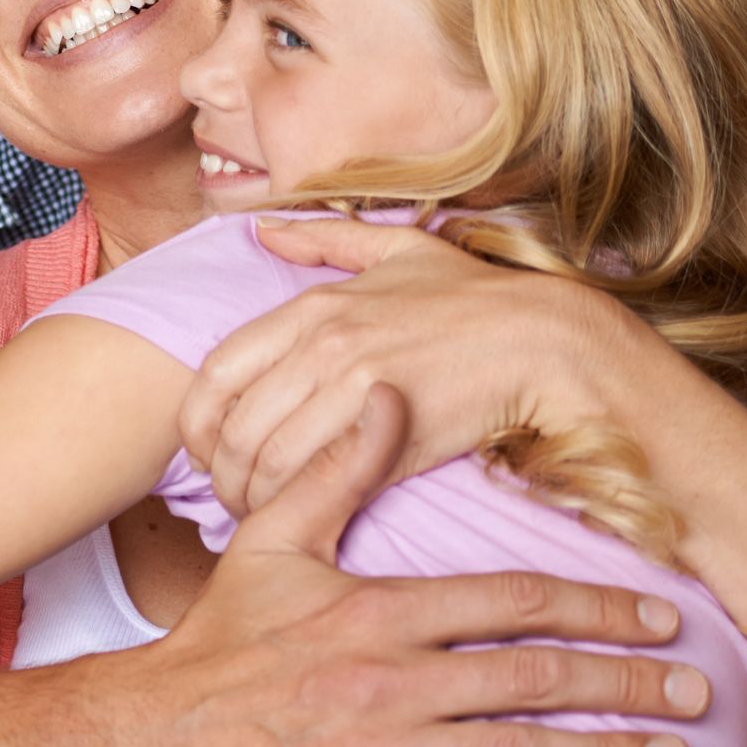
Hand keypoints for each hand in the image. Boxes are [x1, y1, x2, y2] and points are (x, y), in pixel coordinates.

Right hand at [102, 390, 706, 746]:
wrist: (155, 736)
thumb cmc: (220, 636)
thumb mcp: (269, 539)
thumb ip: (336, 468)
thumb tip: (388, 389)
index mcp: (377, 610)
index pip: (512, 602)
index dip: (598, 605)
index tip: (663, 614)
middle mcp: (389, 682)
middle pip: (535, 680)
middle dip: (627, 684)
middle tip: (700, 692)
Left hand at [181, 217, 617, 516]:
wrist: (546, 341)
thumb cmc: (477, 300)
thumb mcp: (399, 251)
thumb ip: (326, 239)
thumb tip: (266, 229)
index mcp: (311, 306)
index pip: (215, 373)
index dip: (200, 426)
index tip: (215, 454)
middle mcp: (320, 343)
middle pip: (233, 428)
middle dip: (224, 477)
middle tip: (237, 502)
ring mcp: (352, 386)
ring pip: (266, 462)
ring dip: (255, 501)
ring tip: (266, 517)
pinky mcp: (386, 431)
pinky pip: (313, 481)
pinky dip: (296, 506)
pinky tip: (305, 518)